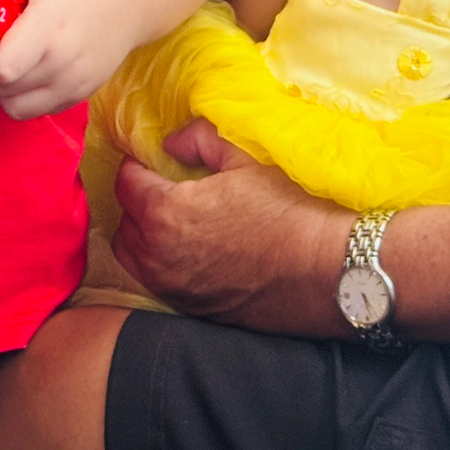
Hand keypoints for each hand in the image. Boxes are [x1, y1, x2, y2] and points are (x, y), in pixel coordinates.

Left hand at [0, 0, 137, 119]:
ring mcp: (73, 82)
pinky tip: (23, 70)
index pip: (2, 69)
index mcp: (50, 24)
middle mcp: (63, 61)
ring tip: (0, 61)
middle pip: (2, 89)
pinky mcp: (79, 94)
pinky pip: (37, 110)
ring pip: (16, 107)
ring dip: (0, 88)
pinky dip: (22, 96)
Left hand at [110, 118, 348, 335]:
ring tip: (170, 220)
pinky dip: (160, 264)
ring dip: (143, 235)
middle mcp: (158, 256)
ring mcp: (173, 287)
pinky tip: (189, 251)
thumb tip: (170, 143)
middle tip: (162, 188)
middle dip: (137, 201)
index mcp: (165, 213)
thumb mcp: (243, 158)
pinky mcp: (191, 309)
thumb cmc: (287, 210)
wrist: (325, 271)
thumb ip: (198, 140)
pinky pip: (157, 281)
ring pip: (134, 257)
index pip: (125, 184)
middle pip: (125, 222)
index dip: (135, 166)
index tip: (149, 160)